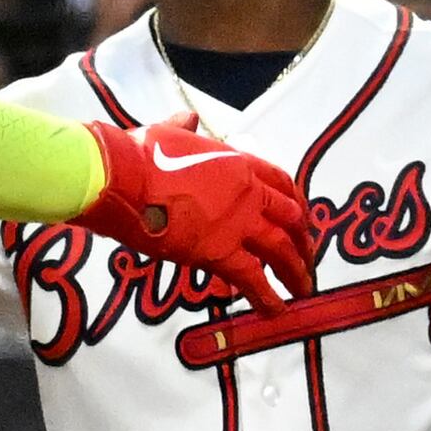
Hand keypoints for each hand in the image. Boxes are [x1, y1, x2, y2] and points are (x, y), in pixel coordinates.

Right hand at [76, 117, 316, 309]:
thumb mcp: (166, 132)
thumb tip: (187, 119)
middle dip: (303, 241)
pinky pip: (252, 279)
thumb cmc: (139, 153)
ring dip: (296, 272)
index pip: (281, 182)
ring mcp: (237, 222)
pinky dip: (268, 297)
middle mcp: (246, 192)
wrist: (122, 176)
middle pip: (290, 218)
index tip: (301, 219)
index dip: (296, 203)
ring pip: (281, 250)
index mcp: (236, 162)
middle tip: (308, 260)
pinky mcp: (219, 251)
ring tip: (303, 291)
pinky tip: (275, 311)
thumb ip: (183, 128)